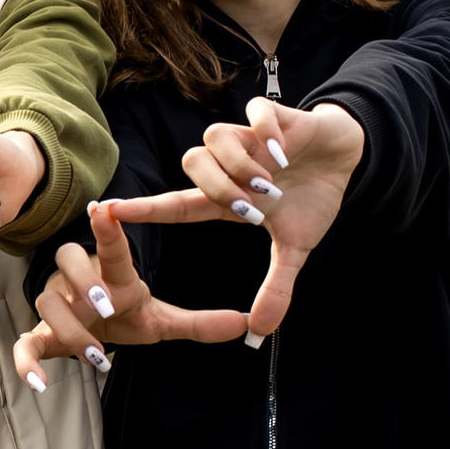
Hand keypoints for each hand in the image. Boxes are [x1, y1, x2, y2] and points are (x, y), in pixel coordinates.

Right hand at [11, 200, 249, 386]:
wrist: (90, 335)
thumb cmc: (123, 316)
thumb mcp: (160, 321)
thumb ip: (198, 323)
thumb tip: (244, 324)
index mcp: (111, 275)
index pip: (110, 248)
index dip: (106, 229)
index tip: (103, 209)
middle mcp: (78, 283)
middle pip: (68, 260)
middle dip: (84, 279)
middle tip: (105, 303)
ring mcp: (56, 306)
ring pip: (47, 303)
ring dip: (70, 328)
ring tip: (97, 357)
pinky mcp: (41, 334)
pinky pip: (25, 344)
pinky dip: (28, 363)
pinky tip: (40, 384)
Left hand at [96, 99, 364, 337]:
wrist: (342, 156)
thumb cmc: (311, 198)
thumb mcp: (295, 247)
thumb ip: (276, 286)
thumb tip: (261, 334)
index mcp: (226, 197)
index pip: (176, 203)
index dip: (143, 208)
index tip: (107, 210)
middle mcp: (228, 164)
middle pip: (192, 164)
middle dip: (218, 188)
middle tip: (253, 208)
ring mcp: (248, 138)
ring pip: (213, 138)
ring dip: (238, 164)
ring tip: (270, 182)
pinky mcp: (272, 115)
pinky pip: (253, 114)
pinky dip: (264, 133)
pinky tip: (283, 152)